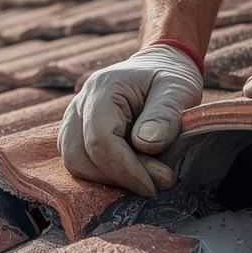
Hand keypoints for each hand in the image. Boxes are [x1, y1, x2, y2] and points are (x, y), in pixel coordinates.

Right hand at [60, 44, 204, 195]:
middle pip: (79, 157)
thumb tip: (146, 144)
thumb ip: (165, 115)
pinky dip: (104, 174)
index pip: (99, 140)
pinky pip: (79, 162)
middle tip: (155, 183)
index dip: (125, 169)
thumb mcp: (178, 90)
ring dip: (109, 179)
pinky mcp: (76, 134)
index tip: (155, 185)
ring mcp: (73, 120)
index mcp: (103, 89)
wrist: (158, 67)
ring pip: (75, 163)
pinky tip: (131, 171)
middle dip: (117, 178)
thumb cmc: (170, 78)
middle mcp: (80, 104)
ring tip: (144, 178)